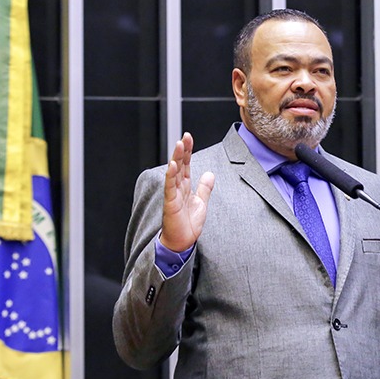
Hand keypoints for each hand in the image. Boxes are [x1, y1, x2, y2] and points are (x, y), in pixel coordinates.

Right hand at [160, 132, 214, 251]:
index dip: (187, 151)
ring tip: (179, 144)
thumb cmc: (188, 224)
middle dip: (182, 150)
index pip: (186, 164)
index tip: (188, 137)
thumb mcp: (201, 202)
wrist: (182, 242)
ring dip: (176, 158)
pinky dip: (171, 176)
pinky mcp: (170, 203)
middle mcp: (177, 188)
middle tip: (185, 136)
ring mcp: (173, 194)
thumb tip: (209, 173)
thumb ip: (204, 188)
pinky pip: (170, 187)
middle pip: (179, 164)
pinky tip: (173, 165)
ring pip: (174, 172)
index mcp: (185, 186)